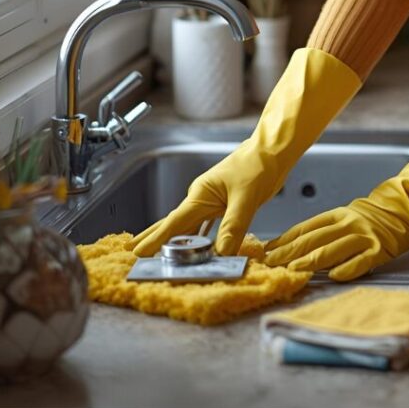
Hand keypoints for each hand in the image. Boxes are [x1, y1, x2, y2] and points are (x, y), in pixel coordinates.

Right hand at [128, 48, 361, 256]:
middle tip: (134, 257)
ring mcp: (212, 202)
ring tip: (157, 257)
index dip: (156, 240)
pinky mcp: (224, 206)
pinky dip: (198, 240)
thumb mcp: (246, 197)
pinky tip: (193, 251)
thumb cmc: (259, 164)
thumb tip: (222, 253)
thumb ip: (233, 226)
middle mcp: (201, 199)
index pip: (174, 222)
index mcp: (201, 194)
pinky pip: (206, 227)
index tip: (137, 254)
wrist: (274, 150)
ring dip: (176, 243)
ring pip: (189, 228)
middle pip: (175, 225)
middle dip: (156, 241)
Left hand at [263, 106, 408, 280]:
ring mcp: (365, 236)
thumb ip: (327, 228)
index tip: (266, 251)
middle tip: (271, 265)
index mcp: (338, 214)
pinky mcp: (381, 248)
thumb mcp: (348, 213)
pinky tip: (335, 277)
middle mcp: (348, 223)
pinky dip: (347, 269)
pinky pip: (362, 260)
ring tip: (294, 272)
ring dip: (311, 262)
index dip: (284, 240)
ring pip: (333, 250)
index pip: (305, 228)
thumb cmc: (376, 211)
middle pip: (314, 240)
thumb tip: (296, 245)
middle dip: (290, 253)